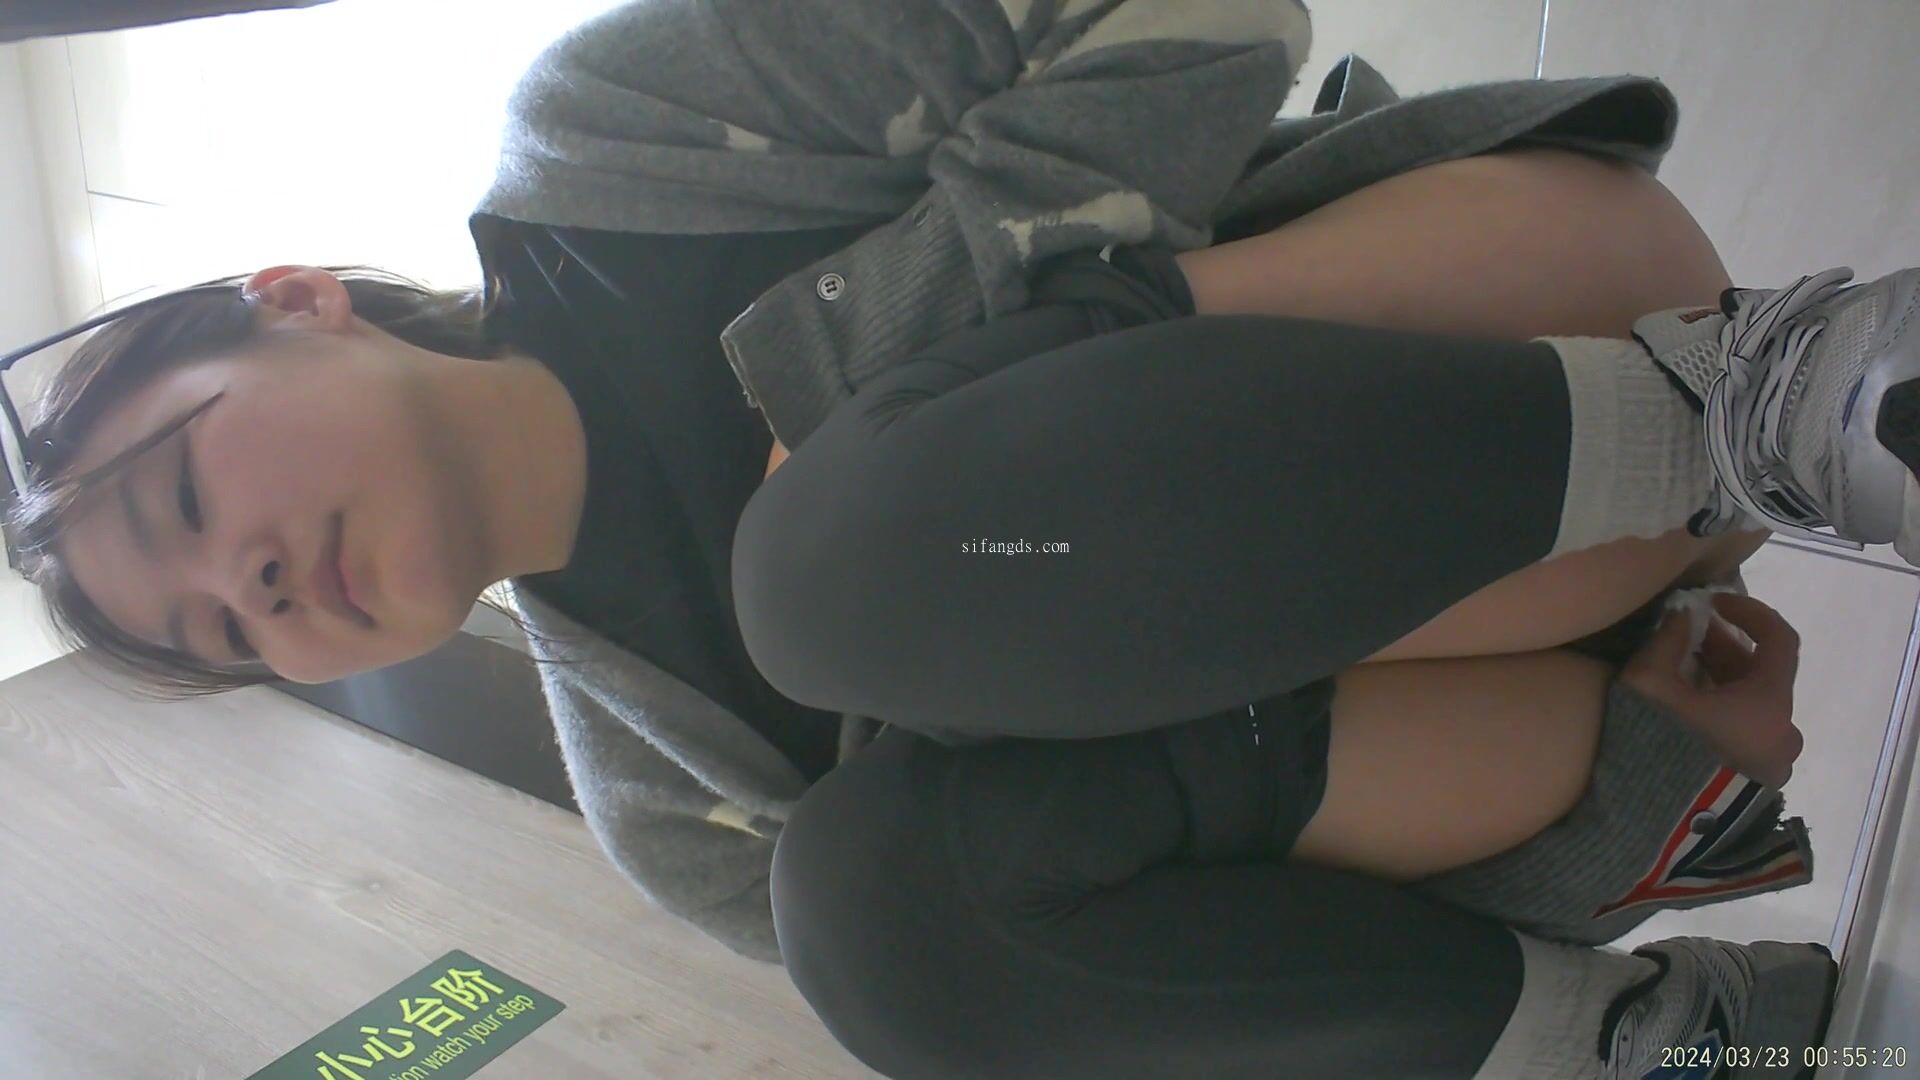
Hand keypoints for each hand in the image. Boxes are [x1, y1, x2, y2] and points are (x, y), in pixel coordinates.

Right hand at [1619, 592, 1803, 788]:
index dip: (1749, 612)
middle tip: (1687, 635)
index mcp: (1770, 704)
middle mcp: (1783, 733)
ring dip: (1723, 683)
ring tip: (1680, 671)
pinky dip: (1724, 714)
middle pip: (1763, 675)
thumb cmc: (1661, 745)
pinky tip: (1686, 712)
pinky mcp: (1753, 787)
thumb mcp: (1650, 684)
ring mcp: (1772, 765)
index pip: (1779, 640)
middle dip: (1726, 649)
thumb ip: (1668, 641)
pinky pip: (1747, 736)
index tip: (1714, 601)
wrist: (1656, 824)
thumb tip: (1682, 616)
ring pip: (1754, 708)